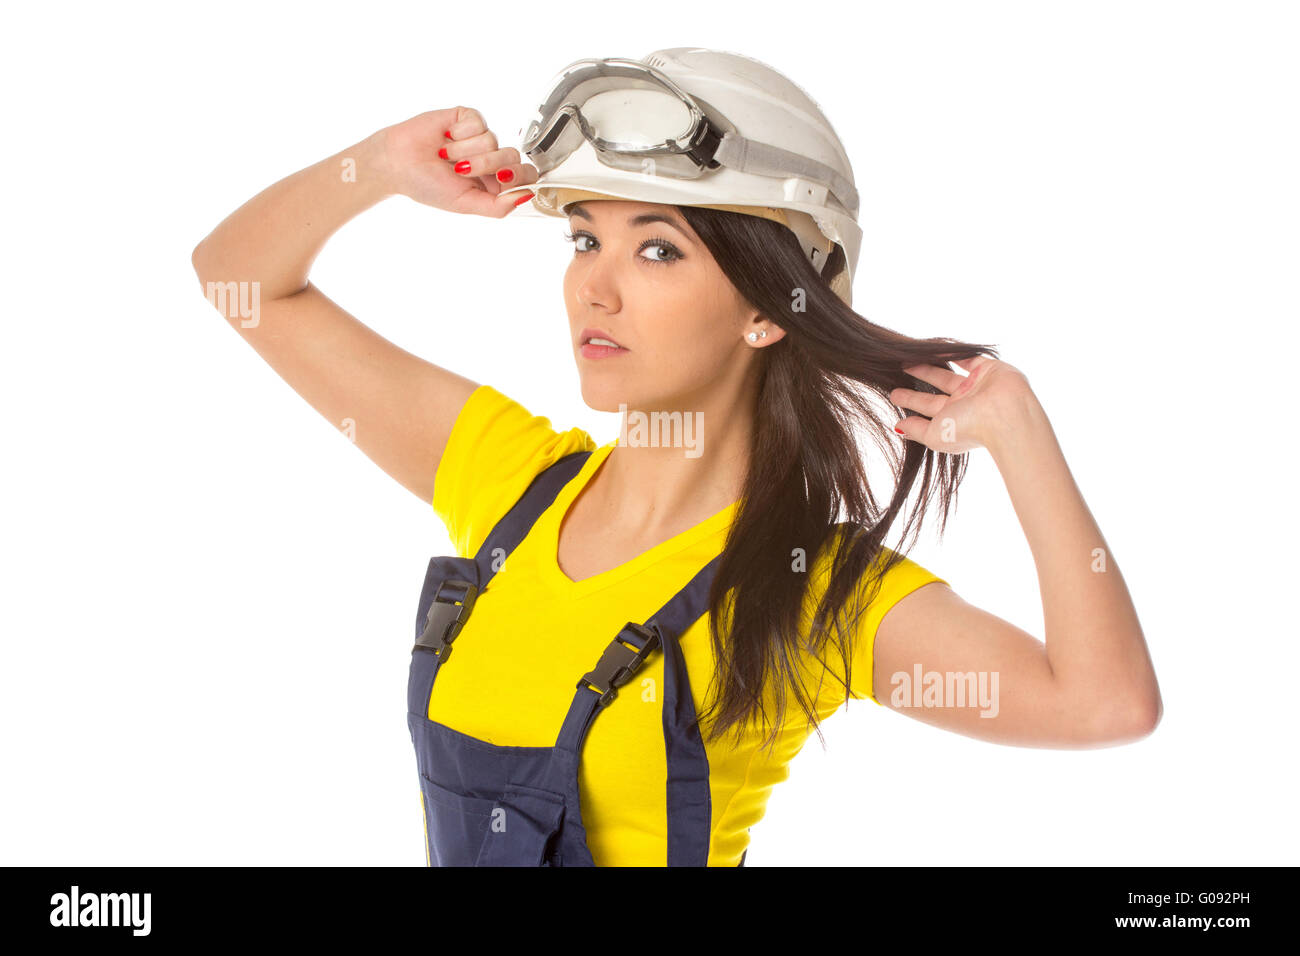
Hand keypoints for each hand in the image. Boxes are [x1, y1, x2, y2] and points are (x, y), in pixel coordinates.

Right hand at [374, 106, 538, 216]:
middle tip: (460, 170)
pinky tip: (445, 138)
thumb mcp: (466, 204)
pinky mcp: (468, 119)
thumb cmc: (427, 186)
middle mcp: (491, 159)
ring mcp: (480, 137)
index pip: (526, 175)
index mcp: (494, 183)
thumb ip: (498, 206)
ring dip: (465, 151)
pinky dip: (459, 134)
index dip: (519, 175)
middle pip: (512, 156)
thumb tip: (527, 196)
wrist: (397, 163)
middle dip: (486, 164)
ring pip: (493, 140)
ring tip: (445, 156)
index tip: (500, 178)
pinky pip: (478, 123)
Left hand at [889, 356, 1037, 453]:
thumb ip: (916, 430)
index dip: (910, 400)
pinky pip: (968, 357)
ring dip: (931, 364)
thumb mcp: (934, 435)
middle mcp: (965, 402)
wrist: (1004, 417)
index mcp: (954, 418)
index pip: (927, 407)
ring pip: (949, 372)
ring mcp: (976, 385)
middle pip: (936, 388)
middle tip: (900, 368)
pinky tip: (936, 347)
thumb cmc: (969, 430)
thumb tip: (898, 427)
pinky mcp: (988, 369)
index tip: (893, 394)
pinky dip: (954, 352)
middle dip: (919, 378)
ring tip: (912, 356)